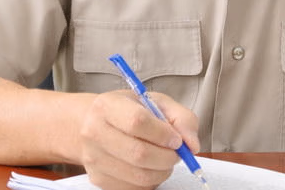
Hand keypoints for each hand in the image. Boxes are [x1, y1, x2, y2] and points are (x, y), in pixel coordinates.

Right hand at [78, 89, 199, 189]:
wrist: (93, 124)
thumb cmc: (128, 111)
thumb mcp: (156, 102)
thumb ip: (181, 118)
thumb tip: (192, 145)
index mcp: (107, 106)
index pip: (137, 122)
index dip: (163, 134)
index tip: (176, 139)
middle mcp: (94, 132)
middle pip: (139, 154)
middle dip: (167, 157)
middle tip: (176, 153)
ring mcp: (94, 158)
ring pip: (139, 176)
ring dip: (162, 171)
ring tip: (164, 159)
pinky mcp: (98, 179)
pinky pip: (134, 189)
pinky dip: (150, 182)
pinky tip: (150, 168)